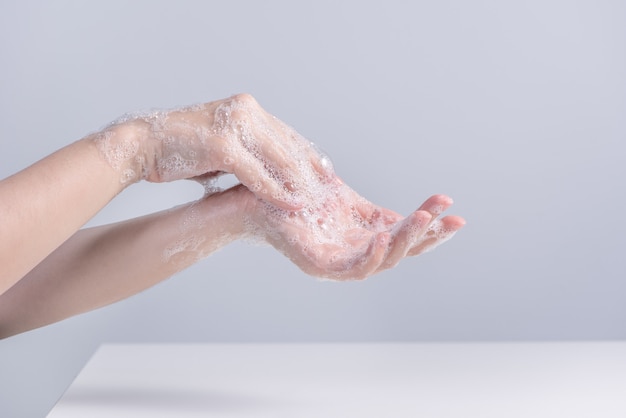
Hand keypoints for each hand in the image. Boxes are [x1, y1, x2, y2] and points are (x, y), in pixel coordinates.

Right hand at [95, 94, 326, 209]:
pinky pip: (257, 174)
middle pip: (290, 145)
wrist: (142, 144)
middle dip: (312, 171)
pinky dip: (276, 192)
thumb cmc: (181, 148)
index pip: (288, 134)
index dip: (309, 156)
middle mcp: (245, 110)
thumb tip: (273, 175)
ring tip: (316, 203)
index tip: (327, 174)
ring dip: (299, 184)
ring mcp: (234, 126)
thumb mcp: (223, 147)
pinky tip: (290, 205)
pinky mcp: (222, 146)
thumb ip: (249, 153)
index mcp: (247, 108)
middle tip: (331, 192)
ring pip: (279, 159)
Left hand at [240, 176, 464, 279]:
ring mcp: (338, 262)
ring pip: (382, 261)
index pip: (404, 235)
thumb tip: (413, 213)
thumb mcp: (344, 199)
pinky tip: (382, 236)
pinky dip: (370, 256)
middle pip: (401, 252)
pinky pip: (352, 269)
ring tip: (423, 220)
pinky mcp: (319, 266)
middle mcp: (355, 253)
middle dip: (428, 237)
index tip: (452, 205)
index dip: (430, 225)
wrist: (255, 195)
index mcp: (364, 236)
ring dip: (404, 243)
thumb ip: (373, 211)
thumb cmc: (298, 196)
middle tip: (452, 219)